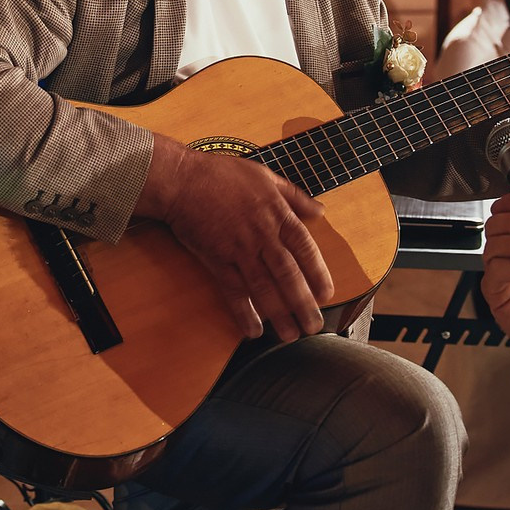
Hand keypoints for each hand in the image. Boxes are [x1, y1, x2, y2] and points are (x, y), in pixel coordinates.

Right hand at [152, 143, 333, 341]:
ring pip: (264, 287)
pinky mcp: (217, 259)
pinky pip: (233, 290)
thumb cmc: (221, 174)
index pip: (305, 249)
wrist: (182, 180)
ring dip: (279, 314)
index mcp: (277, 214)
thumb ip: (294, 195)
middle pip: (288, 274)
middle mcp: (262, 235)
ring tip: (290, 336)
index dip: (318, 274)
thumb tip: (320, 210)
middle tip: (314, 326)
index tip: (327, 295)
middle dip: (303, 303)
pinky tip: (254, 330)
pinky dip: (244, 312)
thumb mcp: (265, 175)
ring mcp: (239, 249)